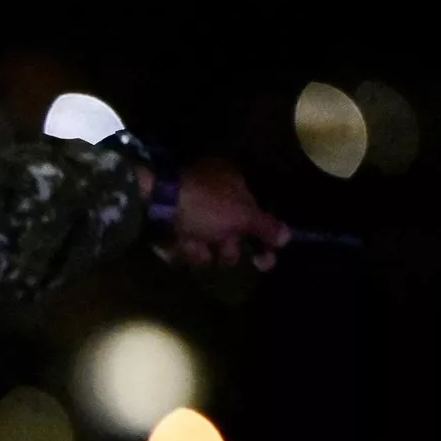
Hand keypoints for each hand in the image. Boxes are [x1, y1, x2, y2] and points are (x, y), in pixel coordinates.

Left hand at [155, 158, 291, 270]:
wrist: (153, 202)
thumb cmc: (205, 205)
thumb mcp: (241, 216)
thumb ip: (265, 227)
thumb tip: (287, 236)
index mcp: (232, 180)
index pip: (255, 212)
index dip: (262, 238)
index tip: (264, 261)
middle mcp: (212, 188)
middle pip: (231, 228)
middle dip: (228, 248)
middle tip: (226, 256)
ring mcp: (189, 203)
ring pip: (207, 237)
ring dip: (204, 250)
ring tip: (195, 247)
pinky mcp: (168, 217)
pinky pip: (185, 237)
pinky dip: (185, 244)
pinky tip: (180, 244)